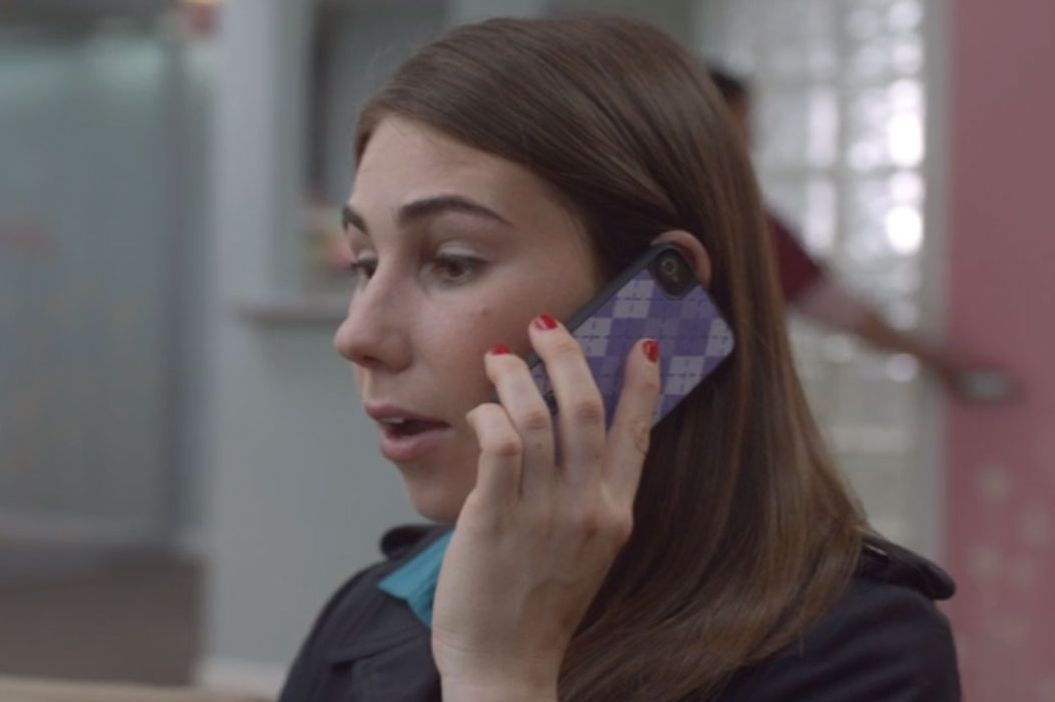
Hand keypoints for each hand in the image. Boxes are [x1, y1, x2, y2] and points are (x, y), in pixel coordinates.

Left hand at [431, 315, 660, 701]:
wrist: (507, 667)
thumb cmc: (539, 608)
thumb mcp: (584, 552)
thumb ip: (586, 499)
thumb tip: (570, 442)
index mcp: (615, 514)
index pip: (637, 433)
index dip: (641, 384)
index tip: (641, 344)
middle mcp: (587, 508)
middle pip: (585, 406)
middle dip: (566, 353)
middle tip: (545, 326)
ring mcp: (542, 512)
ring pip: (537, 413)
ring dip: (515, 373)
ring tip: (498, 357)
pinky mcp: (494, 516)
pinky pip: (499, 442)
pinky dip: (489, 414)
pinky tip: (478, 410)